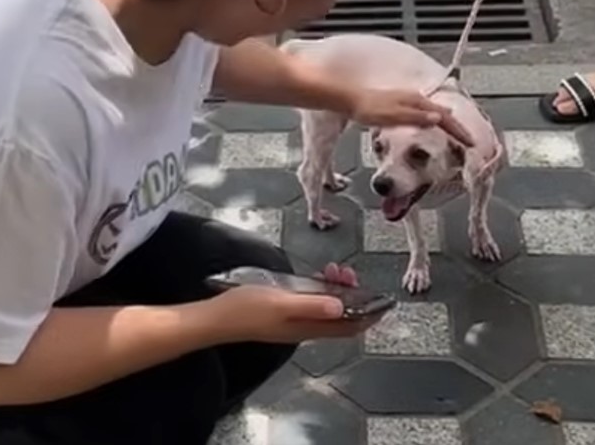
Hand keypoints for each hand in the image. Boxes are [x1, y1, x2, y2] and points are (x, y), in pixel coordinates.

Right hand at [208, 265, 378, 344]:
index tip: (383, 302)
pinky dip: (321, 291)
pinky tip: (317, 277)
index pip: (349, 327)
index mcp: (307, 328)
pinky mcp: (284, 313)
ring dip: (337, 291)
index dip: (369, 316)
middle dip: (353, 295)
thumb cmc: (245, 310)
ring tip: (335, 270)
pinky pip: (313, 304)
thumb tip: (341, 307)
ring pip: (327, 308)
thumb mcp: (280, 303)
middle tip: (349, 273)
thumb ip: (311, 304)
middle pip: (341, 316)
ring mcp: (295, 321)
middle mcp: (305, 328)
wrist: (216, 318)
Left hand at [350, 89, 473, 146]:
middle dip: (457, 127)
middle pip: (443, 113)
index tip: (470, 142)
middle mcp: (415, 99)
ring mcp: (408, 100)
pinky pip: (425, 113)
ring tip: (455, 135)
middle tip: (467, 141)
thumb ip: (416, 118)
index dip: (459, 131)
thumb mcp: (393, 116)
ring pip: (435, 112)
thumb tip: (438, 119)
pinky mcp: (401, 104)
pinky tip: (430, 125)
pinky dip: (434, 121)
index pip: (445, 117)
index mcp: (416, 102)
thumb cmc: (367, 108)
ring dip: (447, 124)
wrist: (349, 98)